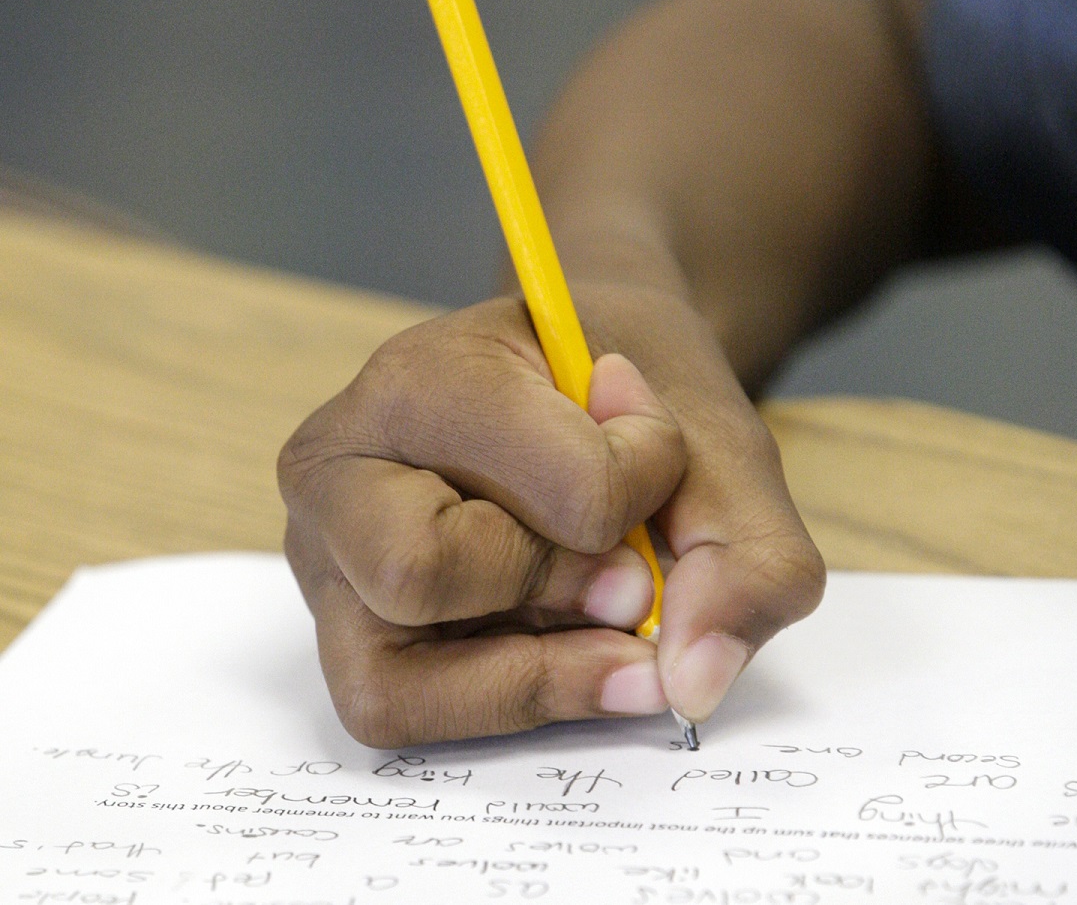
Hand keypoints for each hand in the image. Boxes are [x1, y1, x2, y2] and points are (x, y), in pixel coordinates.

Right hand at [278, 287, 823, 746]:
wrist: (577, 369)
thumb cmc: (624, 393)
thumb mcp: (714, 437)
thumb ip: (746, 555)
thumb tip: (693, 687)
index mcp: (421, 378)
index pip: (551, 486)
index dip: (644, 491)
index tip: (661, 455)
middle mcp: (338, 465)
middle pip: (422, 574)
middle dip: (556, 592)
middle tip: (629, 574)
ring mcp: (324, 552)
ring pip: (396, 678)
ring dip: (532, 670)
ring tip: (603, 623)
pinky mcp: (341, 624)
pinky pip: (400, 711)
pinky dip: (503, 698)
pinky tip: (564, 650)